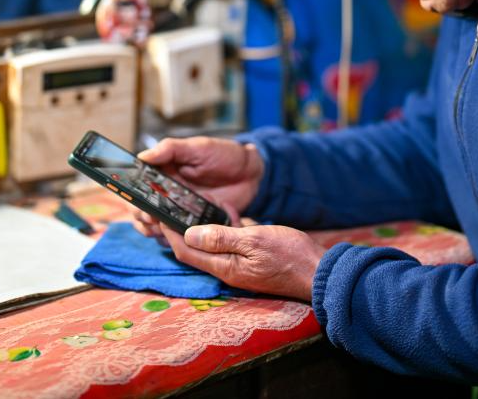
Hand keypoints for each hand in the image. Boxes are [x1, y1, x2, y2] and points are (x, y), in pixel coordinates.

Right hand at [133, 137, 263, 237]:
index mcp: (164, 174)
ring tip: (162, 230)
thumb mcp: (198, 147)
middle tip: (152, 218)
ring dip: (154, 231)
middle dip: (142, 217)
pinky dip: (174, 241)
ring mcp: (181, 211)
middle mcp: (168, 194)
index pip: (138, 187)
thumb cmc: (225, 155)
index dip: (134, 197)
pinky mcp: (195, 224)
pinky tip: (178, 239)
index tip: (139, 203)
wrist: (254, 175)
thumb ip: (171, 149)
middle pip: (143, 210)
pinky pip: (178, 237)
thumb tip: (142, 156)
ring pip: (156, 227)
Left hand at [160, 224, 326, 300]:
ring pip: (212, 245)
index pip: (186, 251)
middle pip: (195, 250)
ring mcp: (240, 266)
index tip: (157, 214)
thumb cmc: (290, 255)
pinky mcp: (251, 261)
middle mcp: (228, 269)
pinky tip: (229, 212)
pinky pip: (230, 244)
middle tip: (170, 208)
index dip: (170, 233)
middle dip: (180, 230)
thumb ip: (221, 237)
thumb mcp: (255, 240)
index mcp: (225, 267)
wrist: (320, 272)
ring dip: (203, 227)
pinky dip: (225, 227)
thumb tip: (188, 233)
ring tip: (194, 205)